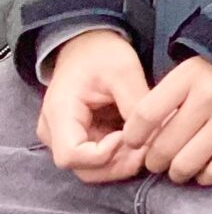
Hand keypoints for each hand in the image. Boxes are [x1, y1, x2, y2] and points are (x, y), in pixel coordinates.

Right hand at [40, 30, 149, 183]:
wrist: (87, 44)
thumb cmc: (101, 53)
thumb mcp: (123, 70)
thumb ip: (135, 102)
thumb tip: (154, 133)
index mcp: (59, 114)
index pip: (71, 156)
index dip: (103, 155)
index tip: (128, 135)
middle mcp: (55, 133)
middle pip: (84, 169)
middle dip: (119, 164)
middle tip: (150, 147)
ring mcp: (66, 138)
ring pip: (93, 169)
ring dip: (123, 162)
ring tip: (150, 143)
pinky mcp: (82, 138)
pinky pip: (100, 158)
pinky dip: (122, 154)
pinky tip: (143, 140)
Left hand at [122, 58, 211, 185]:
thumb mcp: (192, 71)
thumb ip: (167, 98)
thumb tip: (140, 140)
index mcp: (191, 74)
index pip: (145, 115)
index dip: (133, 136)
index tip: (134, 142)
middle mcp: (211, 95)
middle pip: (163, 146)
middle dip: (154, 160)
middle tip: (159, 158)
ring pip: (185, 165)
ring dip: (176, 172)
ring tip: (180, 165)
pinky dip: (205, 176)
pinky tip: (205, 165)